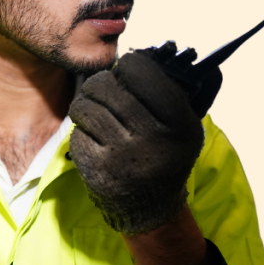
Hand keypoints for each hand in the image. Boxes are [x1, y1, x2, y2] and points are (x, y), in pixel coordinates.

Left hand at [68, 44, 220, 234]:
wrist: (151, 207)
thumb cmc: (165, 154)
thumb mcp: (187, 126)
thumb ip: (180, 90)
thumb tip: (174, 57)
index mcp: (179, 124)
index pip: (142, 71)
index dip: (129, 65)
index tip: (127, 70)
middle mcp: (152, 140)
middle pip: (106, 85)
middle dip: (101, 82)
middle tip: (105, 90)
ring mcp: (122, 157)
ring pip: (85, 106)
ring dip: (87, 104)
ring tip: (98, 112)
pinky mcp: (97, 171)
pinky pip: (77, 132)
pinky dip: (82, 131)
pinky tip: (96, 139)